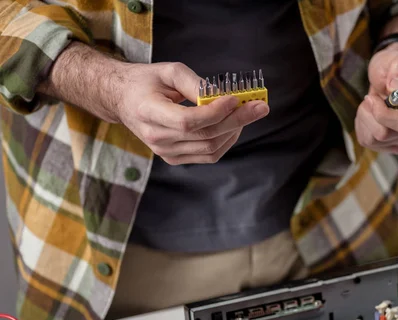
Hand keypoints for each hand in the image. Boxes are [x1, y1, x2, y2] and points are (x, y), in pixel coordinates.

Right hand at [115, 62, 268, 164]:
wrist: (123, 101)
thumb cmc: (146, 82)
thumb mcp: (168, 71)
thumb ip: (195, 83)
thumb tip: (222, 96)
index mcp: (148, 112)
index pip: (187, 121)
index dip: (215, 112)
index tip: (236, 99)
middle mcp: (156, 137)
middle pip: (205, 136)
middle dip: (237, 121)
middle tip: (260, 107)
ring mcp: (165, 152)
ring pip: (210, 148)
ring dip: (234, 130)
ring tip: (247, 112)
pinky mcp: (174, 158)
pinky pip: (208, 155)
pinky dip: (226, 140)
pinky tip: (234, 125)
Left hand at [355, 43, 397, 154]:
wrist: (392, 76)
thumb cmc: (395, 68)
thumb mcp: (397, 60)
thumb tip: (396, 89)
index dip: (384, 115)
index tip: (372, 99)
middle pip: (385, 135)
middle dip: (369, 115)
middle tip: (370, 98)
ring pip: (374, 140)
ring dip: (364, 120)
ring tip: (371, 104)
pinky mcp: (394, 145)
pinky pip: (369, 143)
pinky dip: (363, 128)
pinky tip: (370, 115)